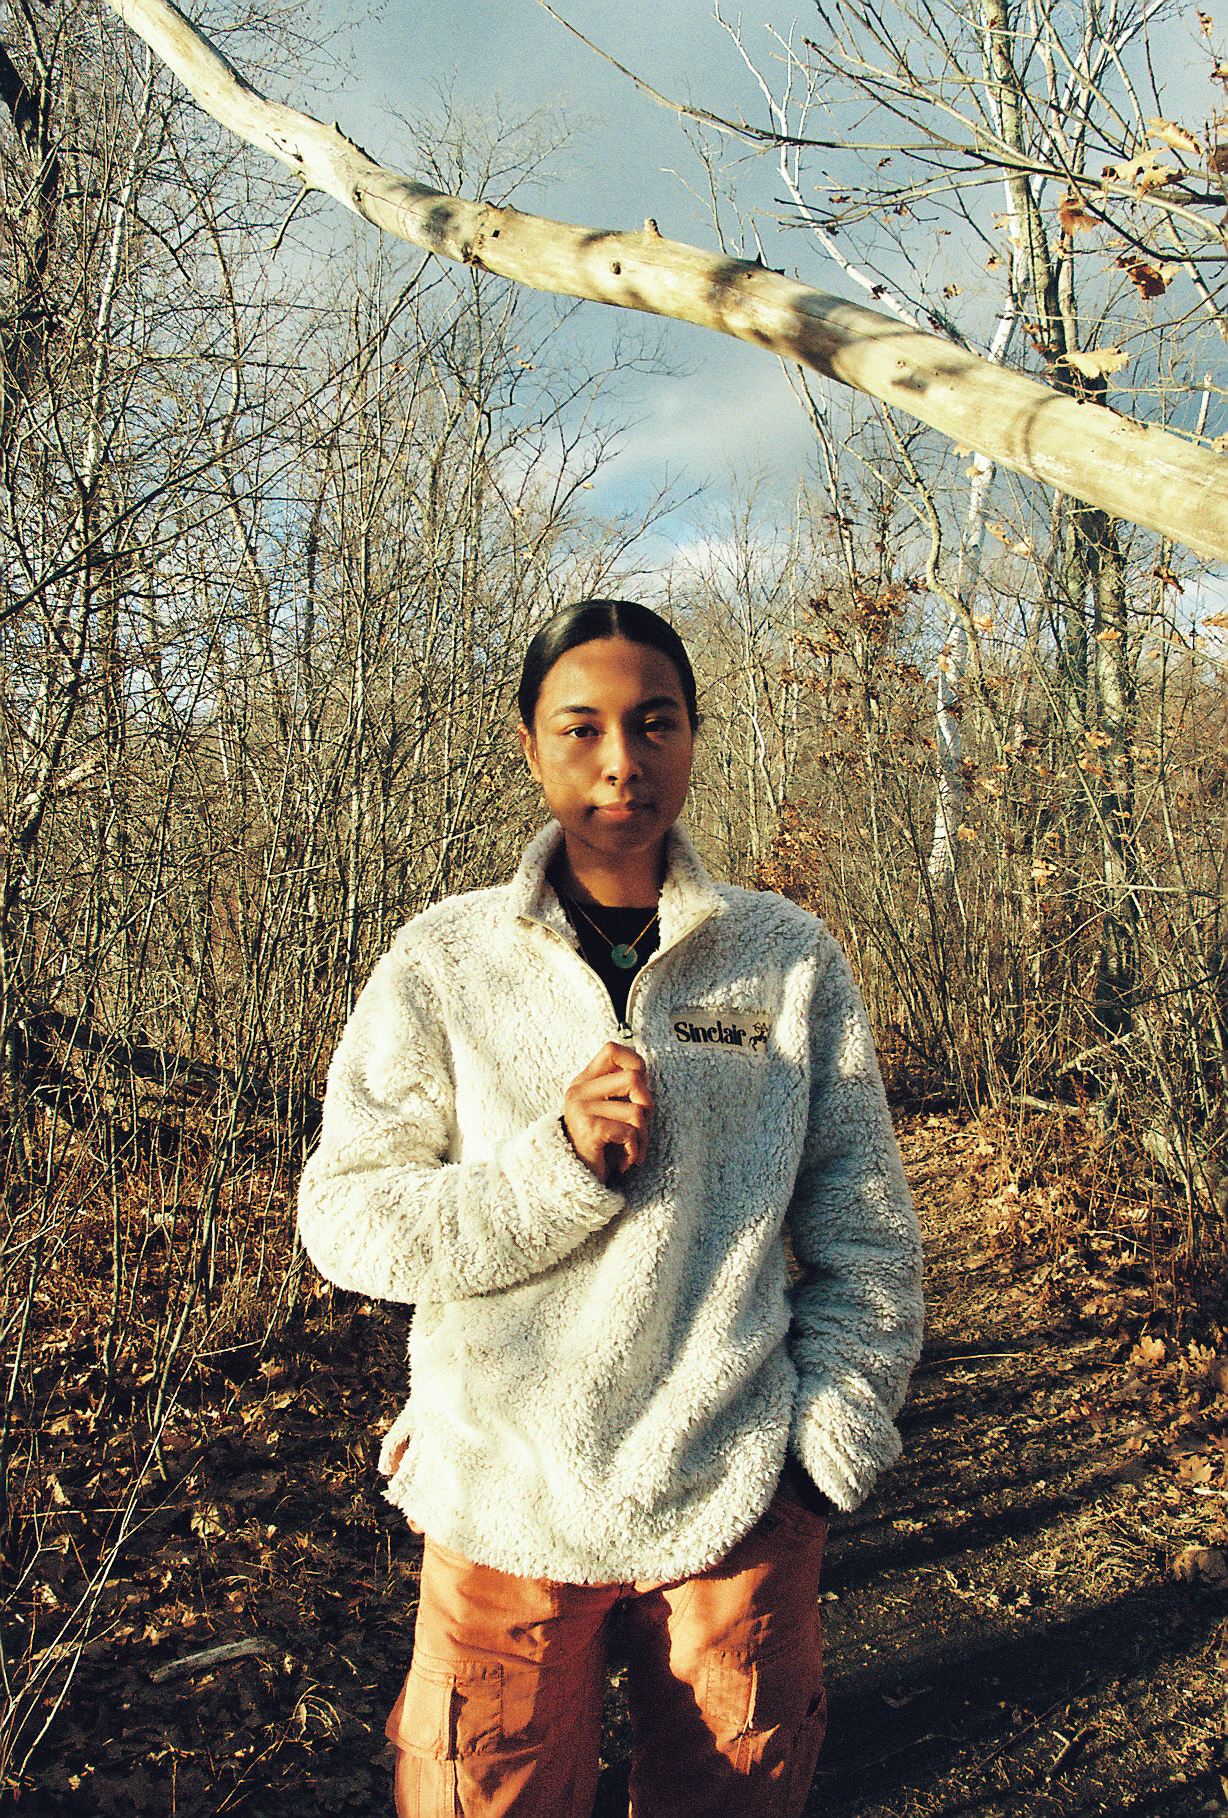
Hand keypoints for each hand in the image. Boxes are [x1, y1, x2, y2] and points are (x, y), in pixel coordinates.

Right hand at [562, 1042, 652, 1183]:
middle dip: (648, 1106)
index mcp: (585, 1081)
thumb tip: (644, 1075)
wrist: (576, 1182)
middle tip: (641, 1127)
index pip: (612, 1050)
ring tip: (633, 1149)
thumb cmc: (601, 1147)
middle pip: (633, 1079)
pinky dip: (634, 1150)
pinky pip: (629, 1132)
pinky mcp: (588, 1130)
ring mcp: (581, 1109)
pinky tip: (626, 1162)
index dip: (635, 1063)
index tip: (639, 1089)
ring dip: (643, 1136)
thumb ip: (621, 1091)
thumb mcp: (610, 1112)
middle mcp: (579, 1091)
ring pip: (636, 1110)